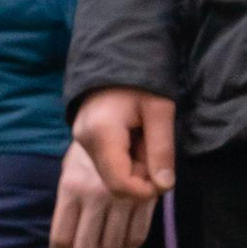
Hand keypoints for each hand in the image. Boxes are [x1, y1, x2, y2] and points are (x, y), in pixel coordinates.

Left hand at [49, 137, 158, 247]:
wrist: (127, 115)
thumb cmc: (94, 146)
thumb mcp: (70, 168)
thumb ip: (69, 201)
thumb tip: (65, 239)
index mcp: (72, 187)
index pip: (62, 236)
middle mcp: (95, 196)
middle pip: (85, 247)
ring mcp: (122, 198)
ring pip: (112, 246)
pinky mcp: (145, 198)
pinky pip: (137, 236)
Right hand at [72, 86, 175, 207]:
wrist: (116, 57)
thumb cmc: (142, 80)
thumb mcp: (160, 110)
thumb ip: (162, 148)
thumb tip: (164, 186)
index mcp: (102, 134)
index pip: (120, 184)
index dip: (145, 191)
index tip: (164, 180)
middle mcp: (85, 142)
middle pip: (115, 182)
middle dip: (141, 178)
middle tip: (156, 151)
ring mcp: (81, 142)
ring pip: (111, 175)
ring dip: (135, 168)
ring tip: (147, 142)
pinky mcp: (85, 142)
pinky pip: (108, 165)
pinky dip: (127, 161)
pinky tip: (137, 142)